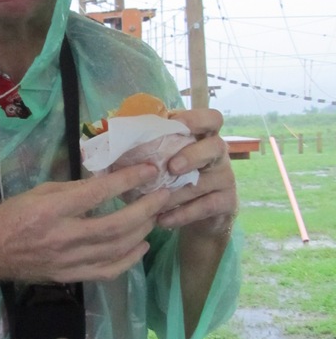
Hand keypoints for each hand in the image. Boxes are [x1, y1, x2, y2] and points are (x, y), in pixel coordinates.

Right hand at [0, 162, 171, 284]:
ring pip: (116, 249)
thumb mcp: (40, 191)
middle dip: (145, 210)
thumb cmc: (12, 215)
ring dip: (141, 232)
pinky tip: (141, 246)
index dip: (128, 180)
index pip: (98, 193)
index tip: (148, 170)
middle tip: (163, 195)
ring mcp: (68, 261)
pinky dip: (129, 260)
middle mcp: (62, 237)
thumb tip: (109, 180)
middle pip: (115, 226)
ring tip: (155, 216)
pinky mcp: (71, 276)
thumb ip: (75, 188)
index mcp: (52, 210)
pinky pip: (107, 271)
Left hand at [156, 108, 236, 235]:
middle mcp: (218, 155)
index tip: (178, 124)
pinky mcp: (226, 202)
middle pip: (215, 147)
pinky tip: (163, 220)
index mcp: (204, 137)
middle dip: (192, 155)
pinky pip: (205, 207)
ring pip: (204, 182)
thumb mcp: (165, 158)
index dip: (197, 118)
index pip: (212, 118)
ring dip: (177, 193)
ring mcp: (225, 178)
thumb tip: (112, 137)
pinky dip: (181, 214)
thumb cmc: (176, 177)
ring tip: (154, 202)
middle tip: (172, 167)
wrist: (202, 215)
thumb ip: (149, 145)